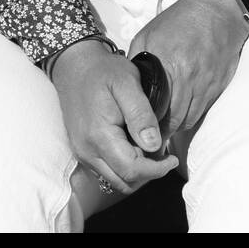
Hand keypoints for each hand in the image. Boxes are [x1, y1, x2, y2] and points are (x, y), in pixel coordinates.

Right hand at [51, 39, 179, 196]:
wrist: (75, 66)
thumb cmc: (104, 71)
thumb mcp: (128, 83)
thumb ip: (141, 115)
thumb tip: (154, 145)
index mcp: (99, 136)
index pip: (131, 170)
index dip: (157, 170)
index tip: (173, 159)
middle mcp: (87, 150)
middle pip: (123, 181)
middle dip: (148, 173)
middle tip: (164, 154)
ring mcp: (83, 152)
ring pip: (114, 179)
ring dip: (136, 170)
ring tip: (151, 147)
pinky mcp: (83, 149)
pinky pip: (106, 169)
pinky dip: (124, 165)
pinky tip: (135, 145)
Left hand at [126, 0, 248, 135]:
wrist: (219, 10)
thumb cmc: (181, 20)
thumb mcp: (149, 35)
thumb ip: (137, 62)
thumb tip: (128, 86)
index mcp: (167, 63)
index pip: (153, 106)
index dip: (145, 122)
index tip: (137, 128)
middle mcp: (188, 76)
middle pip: (172, 119)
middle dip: (159, 131)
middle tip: (149, 136)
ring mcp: (205, 83)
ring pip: (188, 120)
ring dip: (175, 126)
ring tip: (164, 128)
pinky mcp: (217, 85)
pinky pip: (201, 111)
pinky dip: (190, 116)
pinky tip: (181, 114)